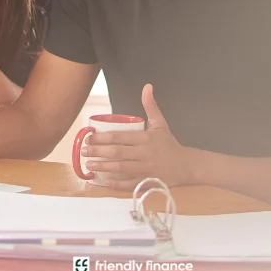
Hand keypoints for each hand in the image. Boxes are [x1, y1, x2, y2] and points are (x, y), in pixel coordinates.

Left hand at [80, 84, 195, 189]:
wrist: (186, 165)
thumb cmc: (169, 144)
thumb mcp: (160, 124)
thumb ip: (151, 106)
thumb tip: (147, 86)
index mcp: (146, 138)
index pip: (120, 137)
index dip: (102, 137)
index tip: (89, 137)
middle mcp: (145, 153)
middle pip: (117, 152)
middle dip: (98, 151)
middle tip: (83, 151)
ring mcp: (146, 169)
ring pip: (120, 168)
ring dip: (103, 166)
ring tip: (88, 164)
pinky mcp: (148, 182)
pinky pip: (129, 184)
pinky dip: (116, 183)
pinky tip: (104, 181)